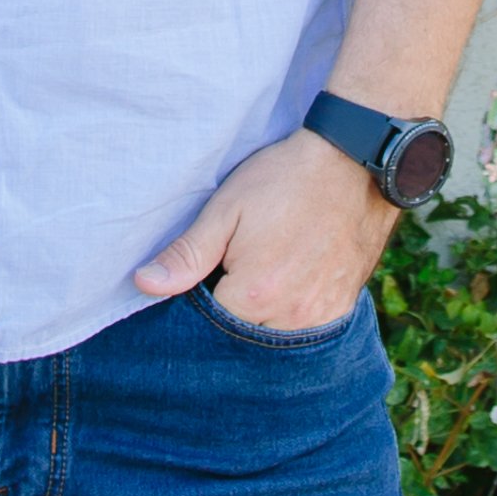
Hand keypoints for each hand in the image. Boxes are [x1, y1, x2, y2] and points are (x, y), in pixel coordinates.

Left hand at [132, 126, 396, 328]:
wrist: (352, 163)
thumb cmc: (284, 180)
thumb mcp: (226, 209)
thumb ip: (187, 254)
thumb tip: (144, 284)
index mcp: (255, 294)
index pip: (210, 321)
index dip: (202, 295)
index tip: (210, 267)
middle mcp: (291, 316)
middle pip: (244, 332)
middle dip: (232, 307)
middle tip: (238, 262)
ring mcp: (321, 315)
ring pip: (275, 332)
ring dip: (263, 312)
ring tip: (264, 268)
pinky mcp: (343, 307)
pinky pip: (307, 327)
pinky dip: (292, 311)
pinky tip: (290, 278)